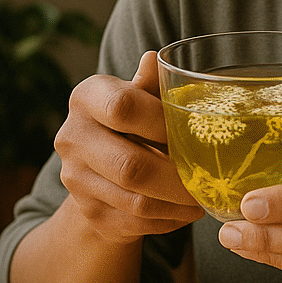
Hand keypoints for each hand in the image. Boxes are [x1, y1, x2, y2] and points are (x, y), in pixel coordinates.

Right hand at [54, 50, 203, 244]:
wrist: (100, 167)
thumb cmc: (133, 121)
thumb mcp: (142, 97)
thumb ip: (152, 85)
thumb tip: (156, 59)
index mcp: (86, 98)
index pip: (122, 108)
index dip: (162, 122)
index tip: (191, 130)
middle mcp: (71, 137)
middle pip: (130, 166)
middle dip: (178, 177)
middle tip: (210, 179)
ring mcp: (75, 179)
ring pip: (136, 201)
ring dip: (178, 204)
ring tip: (203, 197)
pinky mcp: (88, 212)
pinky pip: (135, 223)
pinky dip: (168, 220)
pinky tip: (185, 211)